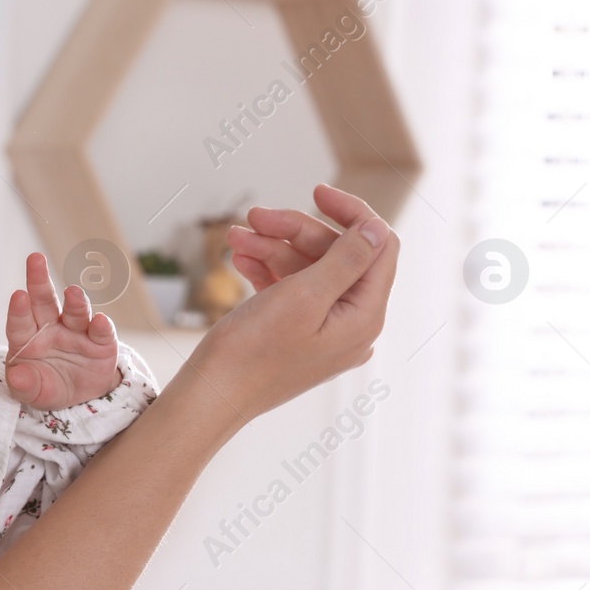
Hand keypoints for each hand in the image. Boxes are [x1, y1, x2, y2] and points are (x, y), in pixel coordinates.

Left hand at [4, 252, 120, 409]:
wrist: (79, 397)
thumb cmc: (47, 386)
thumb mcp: (32, 392)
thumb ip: (24, 385)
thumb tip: (17, 377)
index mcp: (27, 337)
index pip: (20, 322)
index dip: (18, 310)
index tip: (18, 296)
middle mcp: (51, 327)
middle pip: (44, 301)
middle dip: (39, 281)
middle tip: (35, 259)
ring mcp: (77, 331)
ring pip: (75, 312)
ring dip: (75, 301)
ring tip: (72, 293)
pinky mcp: (101, 341)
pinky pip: (102, 332)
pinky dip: (102, 326)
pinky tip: (100, 321)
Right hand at [186, 184, 395, 428]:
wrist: (211, 397)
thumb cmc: (253, 352)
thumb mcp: (304, 295)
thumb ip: (347, 259)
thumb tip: (377, 228)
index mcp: (364, 317)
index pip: (378, 247)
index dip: (351, 213)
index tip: (315, 192)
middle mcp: (351, 326)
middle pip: (336, 256)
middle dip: (295, 232)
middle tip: (253, 218)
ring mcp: (323, 333)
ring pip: (307, 272)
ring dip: (272, 249)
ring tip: (235, 239)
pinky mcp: (296, 337)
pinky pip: (291, 293)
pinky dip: (267, 272)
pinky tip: (239, 260)